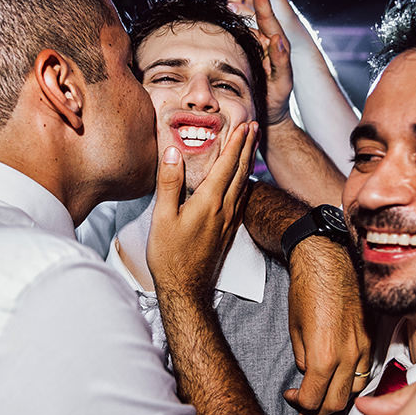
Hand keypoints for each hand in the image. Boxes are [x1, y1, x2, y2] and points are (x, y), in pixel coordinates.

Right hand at [148, 123, 258, 301]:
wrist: (185, 289)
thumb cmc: (169, 255)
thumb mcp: (162, 217)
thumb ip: (169, 183)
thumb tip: (172, 152)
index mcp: (209, 202)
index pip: (227, 165)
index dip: (236, 143)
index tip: (244, 125)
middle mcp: (225, 209)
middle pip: (240, 171)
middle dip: (247, 147)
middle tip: (253, 127)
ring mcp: (228, 221)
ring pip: (243, 184)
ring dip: (248, 162)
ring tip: (251, 146)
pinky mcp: (227, 230)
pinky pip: (240, 199)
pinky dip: (243, 182)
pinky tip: (243, 181)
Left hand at [282, 237, 371, 414]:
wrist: (329, 262)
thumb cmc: (308, 290)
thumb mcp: (295, 329)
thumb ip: (303, 357)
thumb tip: (308, 372)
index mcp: (324, 356)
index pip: (313, 399)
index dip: (299, 404)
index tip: (292, 397)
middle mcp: (347, 356)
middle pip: (336, 402)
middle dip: (317, 410)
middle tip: (305, 406)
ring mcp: (363, 348)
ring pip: (354, 390)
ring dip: (337, 398)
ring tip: (323, 395)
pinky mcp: (370, 340)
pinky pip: (365, 372)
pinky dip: (352, 381)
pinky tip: (340, 378)